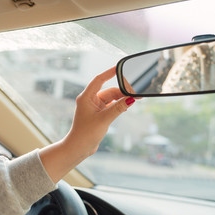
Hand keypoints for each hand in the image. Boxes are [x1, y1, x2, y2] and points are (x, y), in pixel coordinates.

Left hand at [40, 67, 134, 182]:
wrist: (78, 148)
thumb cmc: (86, 134)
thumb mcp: (104, 119)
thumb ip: (118, 108)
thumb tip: (131, 99)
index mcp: (86, 97)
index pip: (99, 80)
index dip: (109, 72)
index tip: (120, 67)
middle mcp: (90, 100)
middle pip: (109, 90)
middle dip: (122, 91)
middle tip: (135, 92)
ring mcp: (94, 107)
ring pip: (111, 99)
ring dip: (121, 99)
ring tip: (134, 100)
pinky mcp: (98, 114)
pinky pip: (110, 106)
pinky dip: (118, 106)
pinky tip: (126, 106)